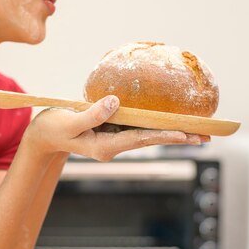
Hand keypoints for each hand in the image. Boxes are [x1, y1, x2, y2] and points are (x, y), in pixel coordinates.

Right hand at [24, 95, 208, 160]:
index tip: (185, 133)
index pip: (140, 140)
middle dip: (178, 138)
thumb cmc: (53, 128)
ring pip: (148, 136)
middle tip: (205, 137)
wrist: (43, 137)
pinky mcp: (112, 132)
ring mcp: (114, 140)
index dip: (163, 135)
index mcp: (106, 147)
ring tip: (197, 132)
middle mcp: (114, 146)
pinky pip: (138, 128)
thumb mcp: (69, 122)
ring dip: (171, 133)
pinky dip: (156, 125)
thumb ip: (92, 114)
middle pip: (151, 141)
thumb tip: (117, 102)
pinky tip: (170, 122)